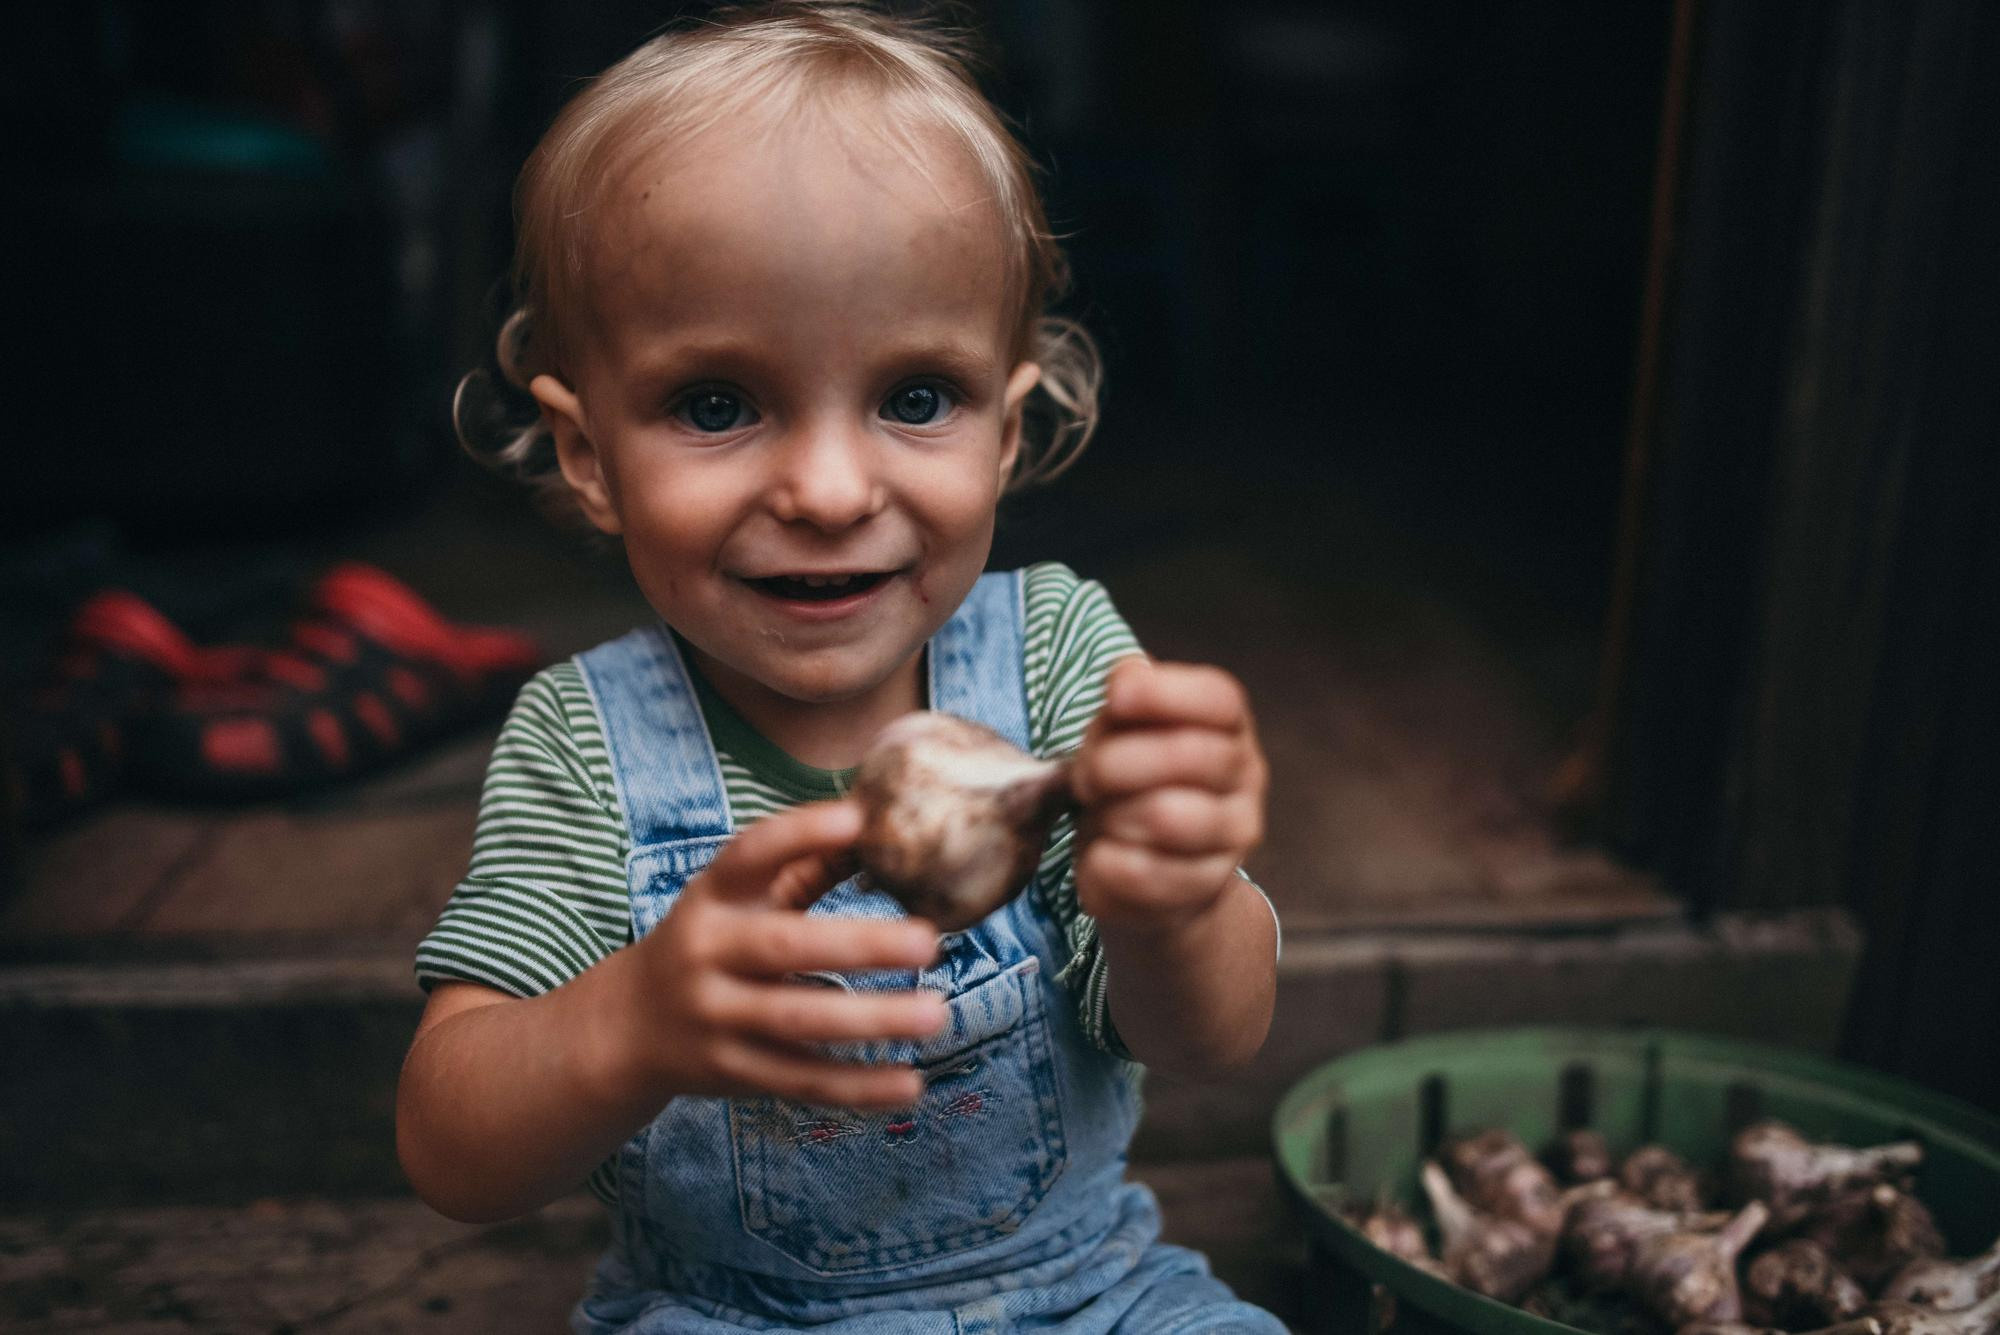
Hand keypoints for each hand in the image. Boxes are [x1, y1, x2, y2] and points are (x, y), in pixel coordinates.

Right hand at [611, 800, 945, 1109]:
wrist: (630, 1026)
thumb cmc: (711, 941)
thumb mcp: (737, 898)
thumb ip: (802, 865)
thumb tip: (881, 828)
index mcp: (711, 896)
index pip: (750, 855)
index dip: (800, 834)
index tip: (857, 819)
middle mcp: (706, 953)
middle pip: (784, 946)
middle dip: (860, 944)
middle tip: (929, 941)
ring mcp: (715, 1017)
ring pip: (798, 1020)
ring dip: (872, 1020)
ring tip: (937, 1013)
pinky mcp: (732, 1071)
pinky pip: (801, 1081)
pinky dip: (858, 1087)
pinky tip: (911, 1083)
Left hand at [1069, 658, 1267, 934]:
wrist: (1148, 877)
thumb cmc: (1131, 786)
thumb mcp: (1122, 735)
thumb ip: (1126, 704)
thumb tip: (1127, 675)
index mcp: (1228, 727)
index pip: (1219, 698)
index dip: (1166, 692)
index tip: (1114, 697)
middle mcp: (1246, 777)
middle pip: (1190, 754)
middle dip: (1117, 761)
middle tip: (1085, 778)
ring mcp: (1234, 837)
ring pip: (1167, 816)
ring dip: (1112, 815)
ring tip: (1100, 819)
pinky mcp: (1205, 889)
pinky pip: (1145, 874)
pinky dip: (1105, 863)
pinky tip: (1101, 856)